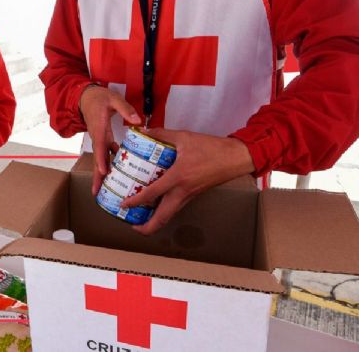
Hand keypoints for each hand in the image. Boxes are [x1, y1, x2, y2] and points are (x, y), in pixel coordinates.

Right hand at [79, 85, 140, 194]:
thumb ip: (125, 109)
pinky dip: (111, 163)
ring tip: (108, 188)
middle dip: (97, 176)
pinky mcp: (103, 139)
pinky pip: (106, 153)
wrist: (86, 97)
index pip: (99, 147)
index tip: (103, 172)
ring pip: (101, 159)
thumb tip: (138, 121)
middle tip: (96, 192)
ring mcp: (99, 139)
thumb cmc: (99, 97)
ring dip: (103, 173)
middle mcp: (98, 137)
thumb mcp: (113, 99)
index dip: (101, 160)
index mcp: (99, 128)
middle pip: (97, 159)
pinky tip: (120, 171)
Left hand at [122, 128, 255, 234]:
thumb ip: (162, 134)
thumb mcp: (184, 137)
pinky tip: (156, 203)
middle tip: (132, 225)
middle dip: (146, 228)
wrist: (235, 158)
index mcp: (178, 178)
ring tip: (141, 217)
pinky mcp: (193, 195)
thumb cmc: (211, 148)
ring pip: (169, 215)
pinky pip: (176, 207)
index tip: (123, 204)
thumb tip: (144, 131)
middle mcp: (182, 192)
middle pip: (162, 218)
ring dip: (155, 221)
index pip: (152, 194)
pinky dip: (164, 210)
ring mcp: (189, 196)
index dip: (135, 201)